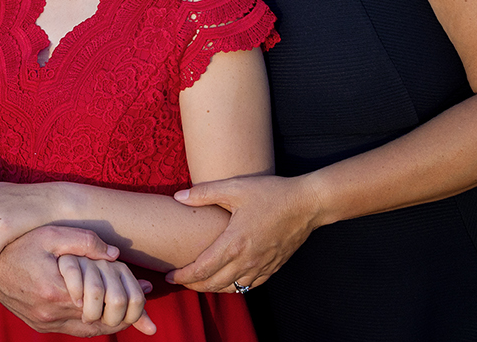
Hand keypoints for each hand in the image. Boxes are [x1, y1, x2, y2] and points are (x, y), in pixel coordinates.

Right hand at [0, 225, 154, 335]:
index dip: (127, 297)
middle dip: (124, 313)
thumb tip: (116, 254)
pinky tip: (104, 309)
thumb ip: (85, 241)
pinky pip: (73, 331)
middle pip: (100, 322)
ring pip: (88, 331)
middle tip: (144, 301)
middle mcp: (49, 314)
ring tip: (131, 308)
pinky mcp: (38, 325)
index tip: (145, 289)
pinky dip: (91, 323)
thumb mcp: (52, 234)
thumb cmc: (20, 243)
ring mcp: (43, 323)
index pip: (104, 304)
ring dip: (110, 321)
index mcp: (56, 291)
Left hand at [164, 175, 316, 293]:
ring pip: (231, 288)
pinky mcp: (273, 267)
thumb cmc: (272, 193)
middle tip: (180, 280)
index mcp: (234, 242)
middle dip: (193, 286)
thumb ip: (205, 193)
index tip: (169, 276)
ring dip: (212, 288)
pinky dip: (234, 287)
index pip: (202, 269)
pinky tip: (227, 280)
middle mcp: (247, 260)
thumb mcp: (236, 187)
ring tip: (200, 281)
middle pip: (213, 284)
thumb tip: (178, 197)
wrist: (307, 204)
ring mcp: (261, 266)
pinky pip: (249, 285)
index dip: (183, 277)